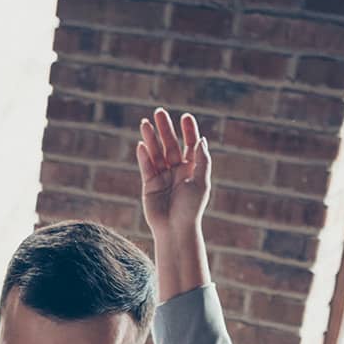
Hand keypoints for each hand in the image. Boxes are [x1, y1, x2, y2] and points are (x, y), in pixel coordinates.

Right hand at [138, 108, 210, 238]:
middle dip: (165, 129)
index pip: (190, 145)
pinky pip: (146, 167)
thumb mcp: (201, 183)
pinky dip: (144, 156)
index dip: (188, 130)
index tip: (186, 116)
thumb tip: (201, 140)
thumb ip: (201, 160)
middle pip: (170, 145)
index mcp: (192, 169)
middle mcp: (177, 171)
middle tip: (159, 112)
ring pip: (156, 153)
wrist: (175, 231)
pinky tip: (141, 144)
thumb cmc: (191, 209)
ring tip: (145, 123)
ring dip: (151, 138)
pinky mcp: (149, 185)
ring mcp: (162, 177)